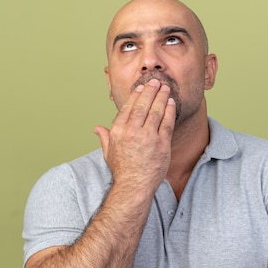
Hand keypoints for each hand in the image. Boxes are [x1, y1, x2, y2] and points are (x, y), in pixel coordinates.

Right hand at [94, 79, 175, 194]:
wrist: (134, 186)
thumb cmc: (122, 171)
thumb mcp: (108, 153)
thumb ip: (105, 138)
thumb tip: (97, 129)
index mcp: (118, 131)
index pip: (128, 107)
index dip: (136, 95)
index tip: (141, 87)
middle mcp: (132, 132)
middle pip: (143, 105)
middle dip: (150, 91)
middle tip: (156, 81)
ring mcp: (148, 137)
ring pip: (156, 111)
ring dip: (161, 97)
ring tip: (166, 88)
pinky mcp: (162, 144)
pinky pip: (167, 123)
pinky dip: (169, 110)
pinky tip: (171, 103)